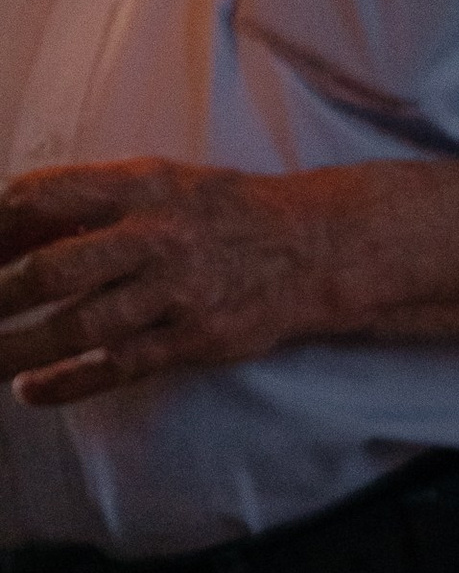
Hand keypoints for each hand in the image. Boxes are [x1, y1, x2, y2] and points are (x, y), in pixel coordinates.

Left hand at [0, 161, 348, 404]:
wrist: (314, 251)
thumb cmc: (224, 213)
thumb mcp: (159, 182)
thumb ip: (91, 199)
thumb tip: (16, 224)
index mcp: (136, 185)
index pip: (40, 198)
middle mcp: (151, 236)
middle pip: (51, 269)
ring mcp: (173, 294)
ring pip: (78, 327)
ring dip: (17, 346)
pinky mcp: (193, 341)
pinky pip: (118, 367)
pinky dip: (68, 382)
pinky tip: (31, 391)